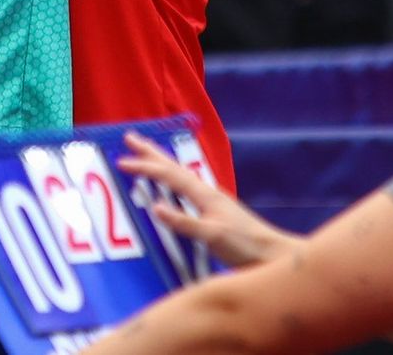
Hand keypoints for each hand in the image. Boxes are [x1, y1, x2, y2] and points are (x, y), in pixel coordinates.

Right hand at [115, 131, 298, 269]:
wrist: (270, 254)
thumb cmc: (244, 246)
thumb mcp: (212, 236)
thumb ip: (184, 222)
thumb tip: (156, 207)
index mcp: (205, 194)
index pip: (169, 175)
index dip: (145, 167)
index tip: (122, 160)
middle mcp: (207, 192)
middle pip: (174, 166)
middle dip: (151, 152)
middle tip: (131, 137)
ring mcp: (212, 200)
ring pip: (180, 174)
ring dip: (161, 162)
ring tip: (147, 153)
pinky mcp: (214, 211)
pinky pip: (186, 187)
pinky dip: (172, 180)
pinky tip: (173, 185)